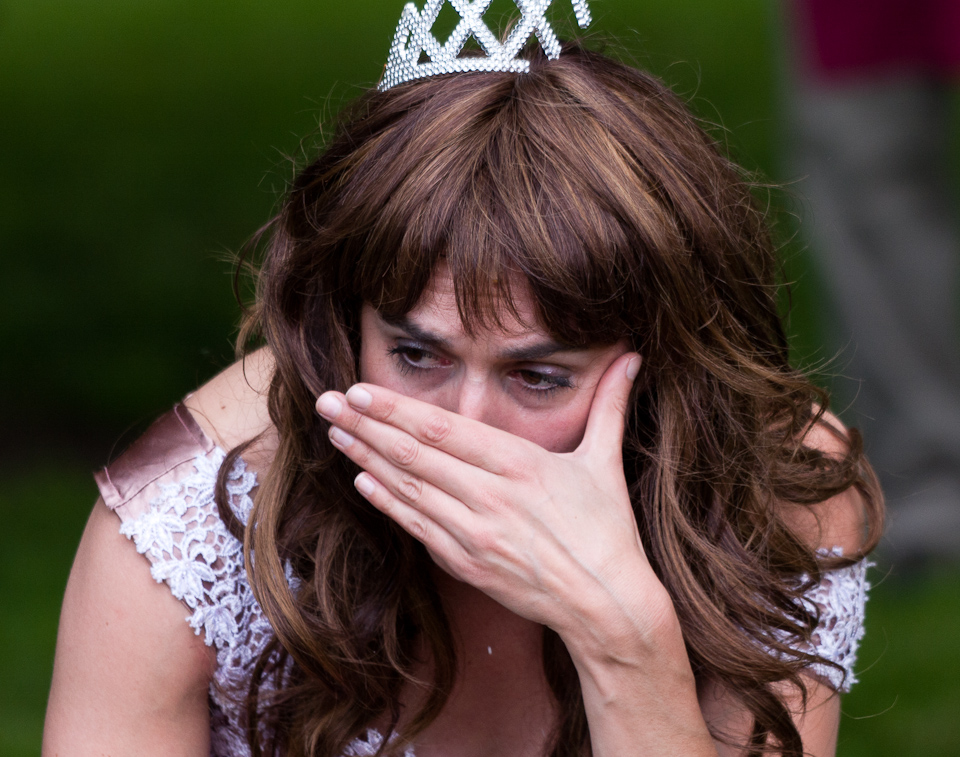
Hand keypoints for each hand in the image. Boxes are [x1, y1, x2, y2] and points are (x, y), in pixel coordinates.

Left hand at [313, 352, 668, 642]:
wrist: (606, 604)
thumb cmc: (608, 530)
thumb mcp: (606, 462)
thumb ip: (610, 405)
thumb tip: (633, 356)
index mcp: (520, 465)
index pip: (444, 431)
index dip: (397, 410)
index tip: (360, 391)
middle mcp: (490, 497)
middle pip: (413, 456)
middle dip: (366, 427)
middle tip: (326, 403)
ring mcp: (474, 534)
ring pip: (408, 490)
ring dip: (367, 460)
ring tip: (335, 435)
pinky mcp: (468, 564)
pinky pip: (417, 528)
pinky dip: (388, 504)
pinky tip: (362, 483)